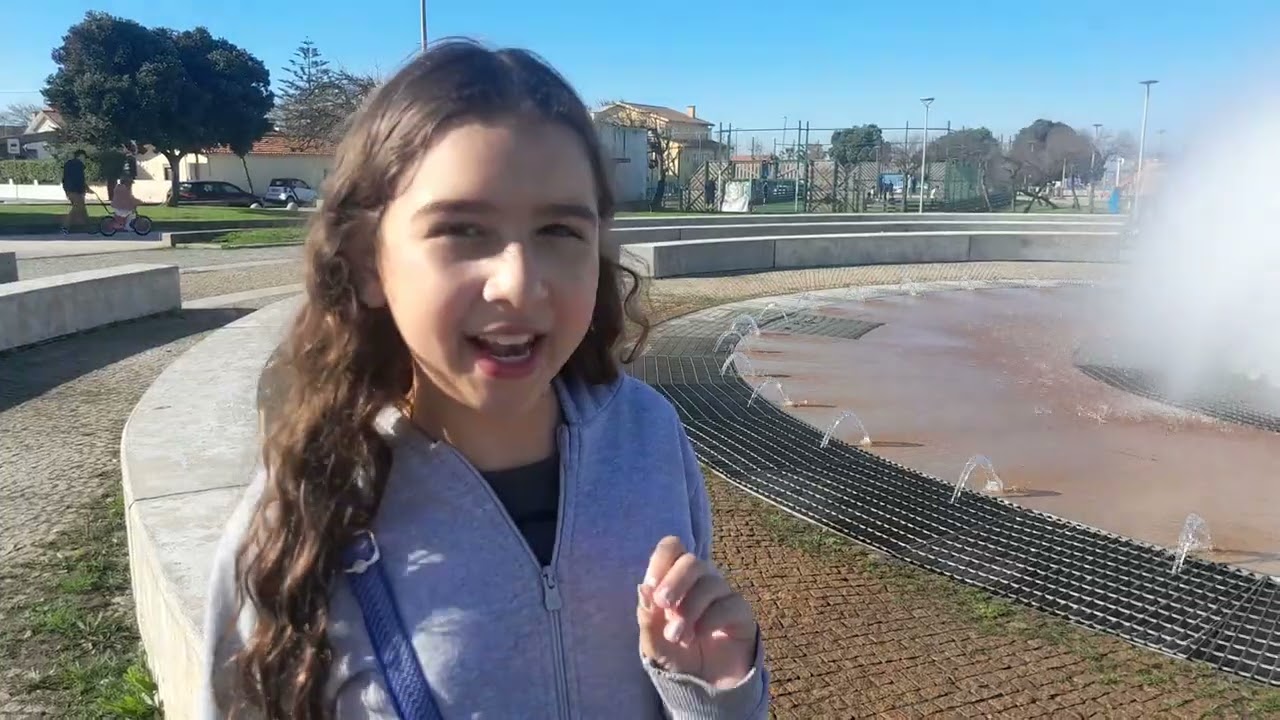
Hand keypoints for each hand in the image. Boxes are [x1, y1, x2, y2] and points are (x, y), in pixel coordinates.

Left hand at [637, 536, 758, 688]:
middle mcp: (701, 580)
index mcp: (675, 579)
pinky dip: (710, 619)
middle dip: (675, 582)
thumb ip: (646, 615)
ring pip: (710, 583)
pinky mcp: (741, 612)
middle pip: (691, 561)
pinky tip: (699, 635)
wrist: (703, 685)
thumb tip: (642, 587)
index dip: (661, 560)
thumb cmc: (675, 654)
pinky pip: (729, 604)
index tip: (652, 587)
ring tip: (677, 636)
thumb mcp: (653, 641)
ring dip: (689, 609)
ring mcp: (722, 594)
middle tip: (663, 604)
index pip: (672, 548)